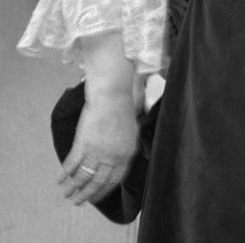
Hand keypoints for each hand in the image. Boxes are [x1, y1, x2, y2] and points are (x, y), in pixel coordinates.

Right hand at [58, 91, 137, 206]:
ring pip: (83, 176)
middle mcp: (112, 156)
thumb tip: (115, 164)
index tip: (95, 198)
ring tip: (66, 194)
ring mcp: (97, 151)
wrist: (112, 98)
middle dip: (87, 194)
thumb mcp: (130, 134)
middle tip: (77, 202)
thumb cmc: (122, 112)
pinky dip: (64, 174)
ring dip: (73, 188)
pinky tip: (59, 180)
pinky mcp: (83, 144)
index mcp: (126, 154)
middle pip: (98, 182)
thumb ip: (123, 151)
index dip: (103, 191)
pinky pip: (72, 164)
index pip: (114, 180)